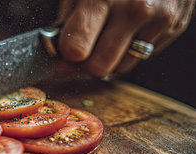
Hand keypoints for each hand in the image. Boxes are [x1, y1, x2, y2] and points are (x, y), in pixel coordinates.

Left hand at [56, 0, 194, 76]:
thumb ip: (68, 14)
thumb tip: (56, 46)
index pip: (77, 48)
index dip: (66, 55)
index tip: (64, 53)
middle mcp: (134, 10)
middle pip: (99, 66)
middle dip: (86, 64)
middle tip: (83, 52)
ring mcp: (157, 20)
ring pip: (120, 67)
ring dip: (110, 59)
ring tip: (108, 36)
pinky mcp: (173, 27)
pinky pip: (142, 58)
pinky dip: (130, 51)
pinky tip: (128, 31)